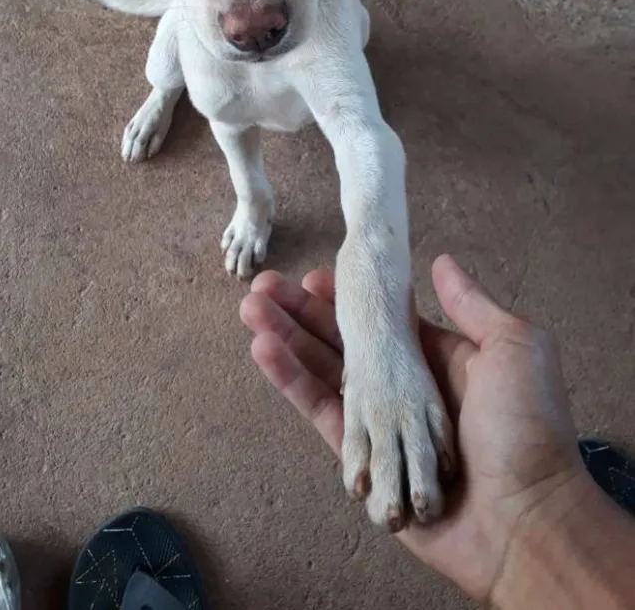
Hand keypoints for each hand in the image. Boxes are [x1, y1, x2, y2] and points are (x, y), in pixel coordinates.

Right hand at [240, 256, 585, 601]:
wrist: (528, 516)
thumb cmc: (528, 427)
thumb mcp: (512, 349)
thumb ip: (470, 306)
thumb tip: (440, 261)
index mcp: (436, 363)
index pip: (379, 322)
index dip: (343, 299)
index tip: (310, 276)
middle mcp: (403, 393)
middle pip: (341, 345)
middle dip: (300, 316)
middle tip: (261, 288)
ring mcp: (383, 429)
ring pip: (323, 375)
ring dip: (286, 343)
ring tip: (250, 311)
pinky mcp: (365, 466)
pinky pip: (323, 420)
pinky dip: (293, 386)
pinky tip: (263, 353)